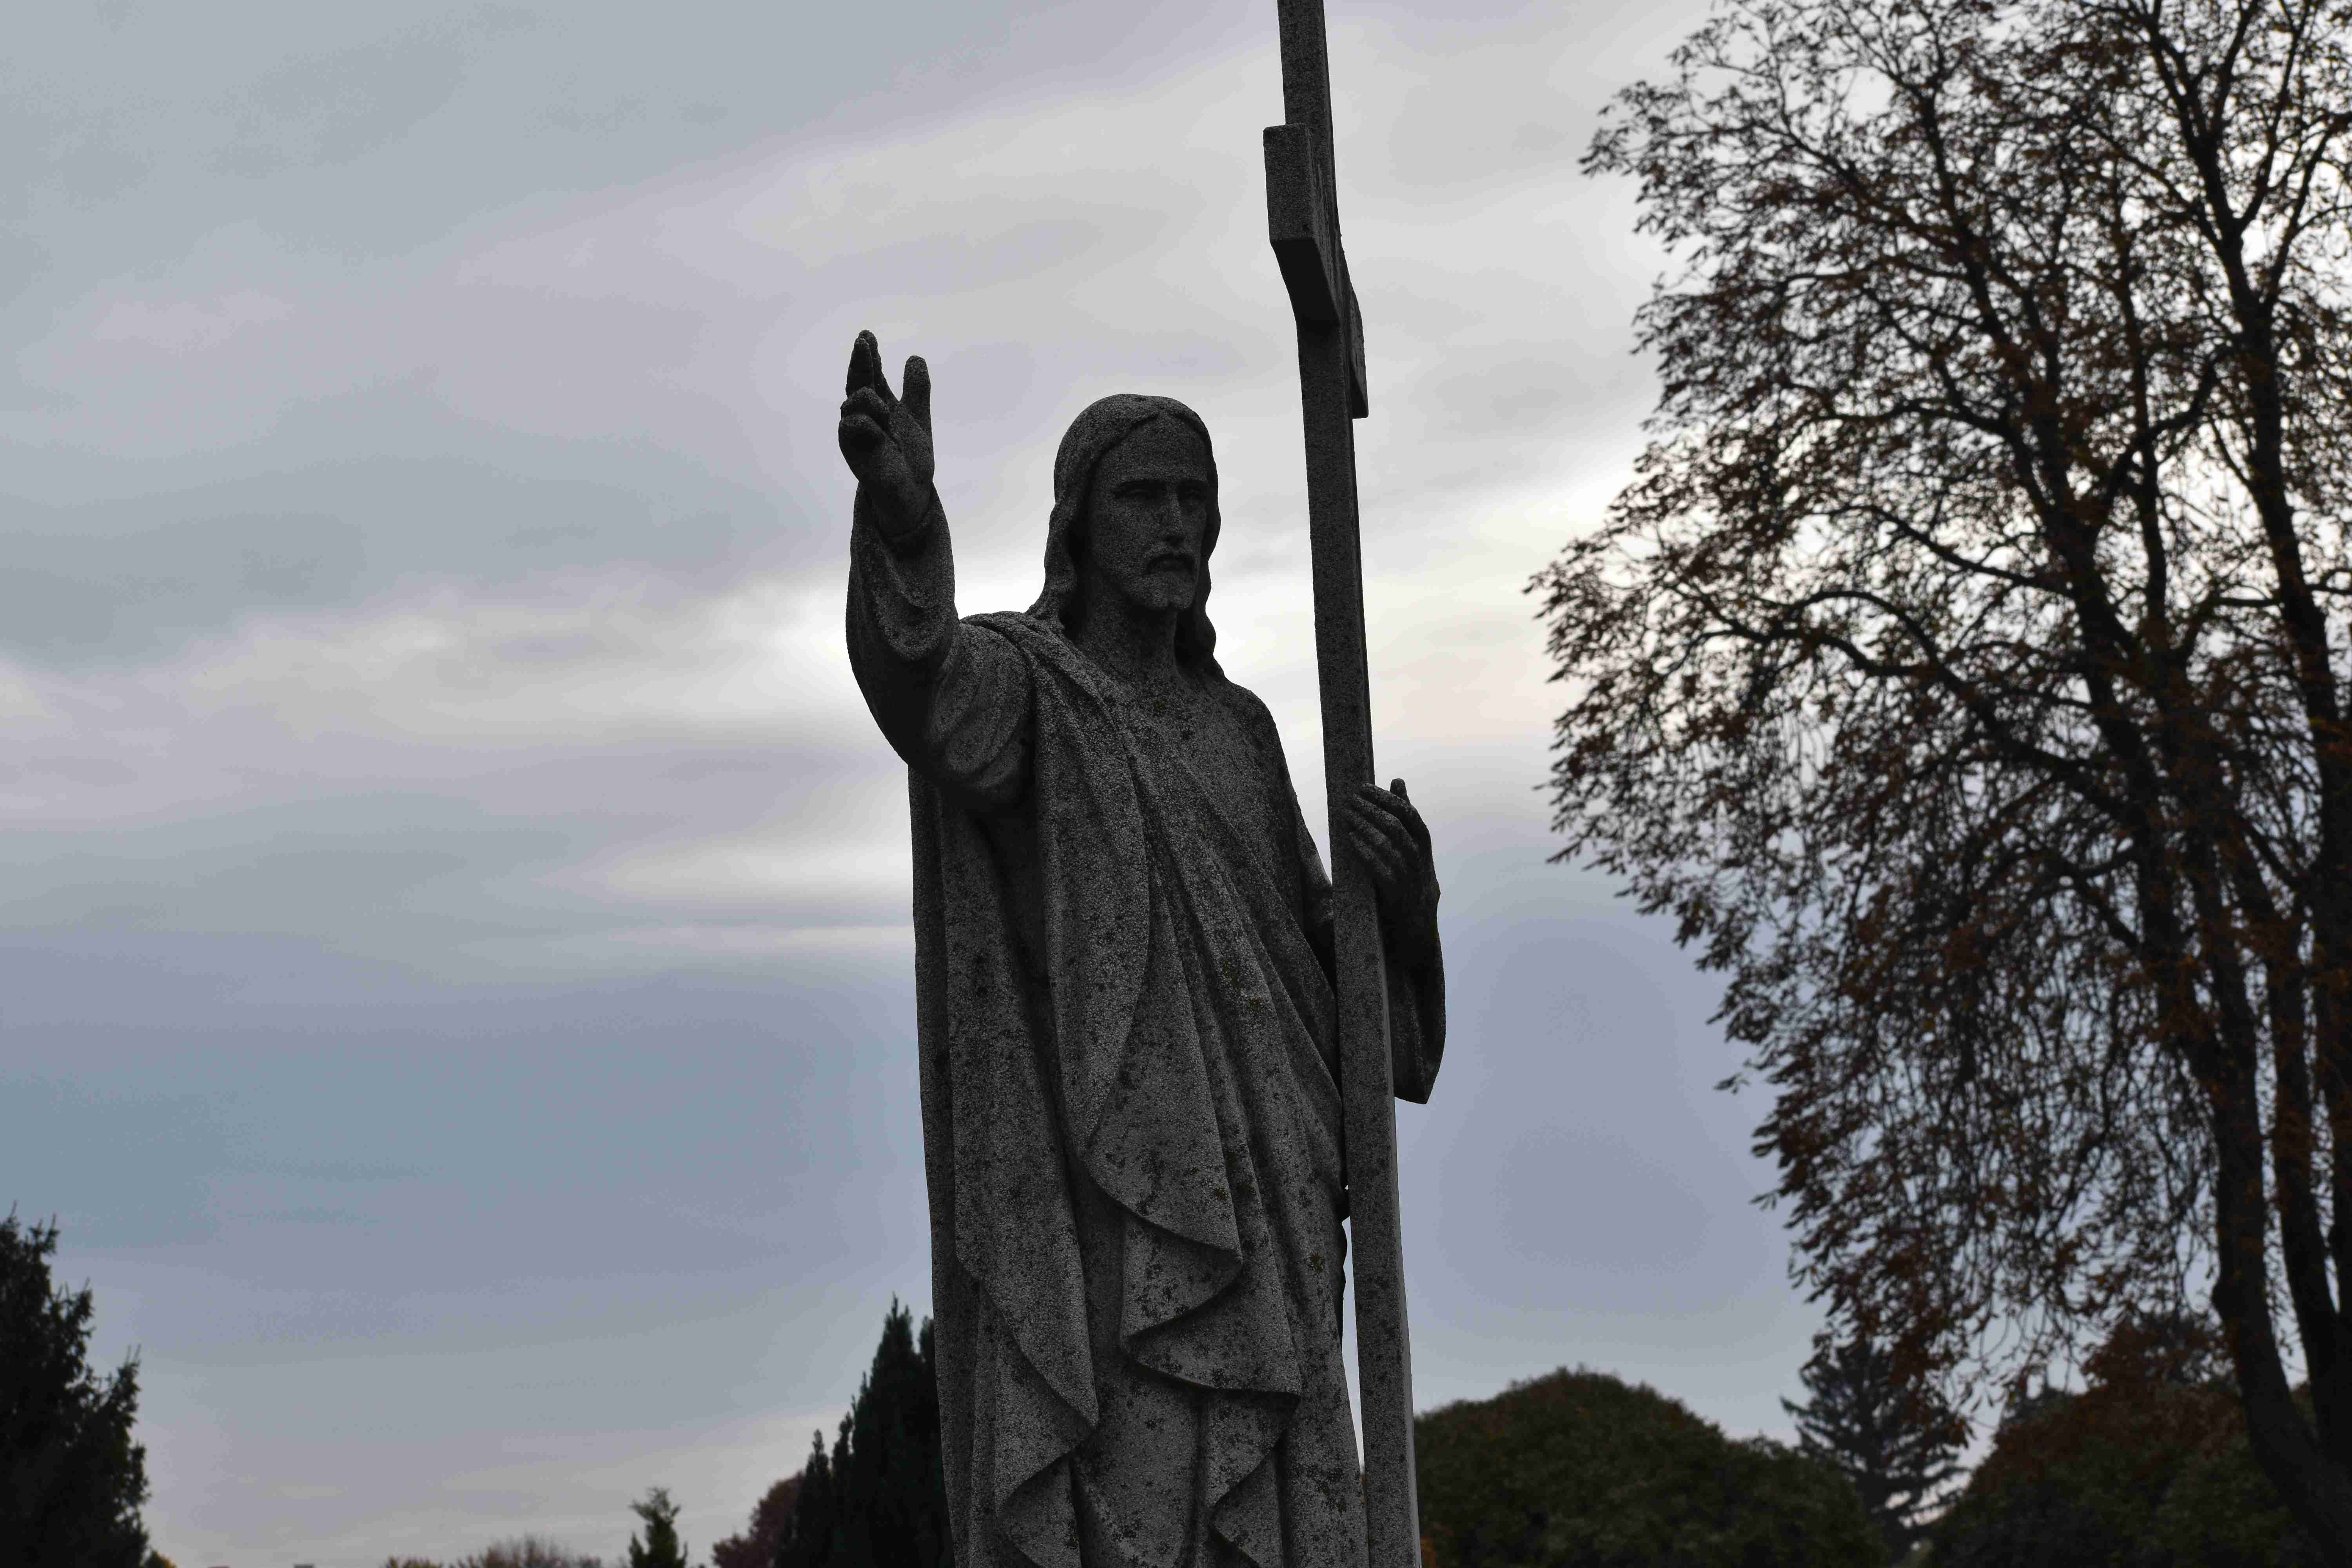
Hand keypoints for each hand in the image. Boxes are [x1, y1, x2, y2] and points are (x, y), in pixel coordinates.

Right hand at [837, 329, 935, 543]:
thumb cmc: (910, 458)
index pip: (871, 375)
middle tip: (864, 340)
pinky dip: (867, 423)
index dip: (869, 356)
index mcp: (879, 406)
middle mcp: (863, 414)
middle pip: (857, 381)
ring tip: (886, 415)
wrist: (912, 490)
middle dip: (861, 360)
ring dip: (871, 400)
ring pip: (854, 399)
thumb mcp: (917, 417)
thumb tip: (914, 357)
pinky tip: (879, 431)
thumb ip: (917, 390)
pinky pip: (852, 423)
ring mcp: (855, 430)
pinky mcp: (851, 447)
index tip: (867, 335)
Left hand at [1346, 778, 1438, 966]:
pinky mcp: (1399, 902)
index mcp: (1426, 858)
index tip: (1368, 787)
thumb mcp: (1409, 862)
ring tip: (1347, 814)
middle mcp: (1423, 869)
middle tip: (1352, 798)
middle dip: (1375, 810)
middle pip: (1402, 830)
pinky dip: (1366, 852)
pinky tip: (1350, 840)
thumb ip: (1403, 825)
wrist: (1417, 943)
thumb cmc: (1407, 898)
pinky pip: (1384, 871)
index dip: (1393, 801)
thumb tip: (1397, 781)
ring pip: (1393, 847)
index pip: (1414, 821)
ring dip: (1367, 827)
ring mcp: (1413, 886)